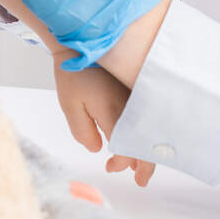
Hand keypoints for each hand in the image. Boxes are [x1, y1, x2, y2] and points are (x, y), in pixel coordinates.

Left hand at [52, 49, 155, 187]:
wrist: (82, 37)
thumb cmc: (73, 70)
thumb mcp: (69, 105)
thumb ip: (83, 131)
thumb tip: (100, 148)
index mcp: (115, 110)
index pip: (127, 147)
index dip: (122, 162)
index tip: (110, 167)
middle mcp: (132, 103)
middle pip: (145, 141)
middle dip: (144, 164)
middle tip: (140, 181)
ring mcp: (137, 94)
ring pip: (150, 129)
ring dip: (144, 148)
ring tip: (136, 164)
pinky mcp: (137, 87)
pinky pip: (148, 115)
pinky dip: (144, 131)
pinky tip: (138, 138)